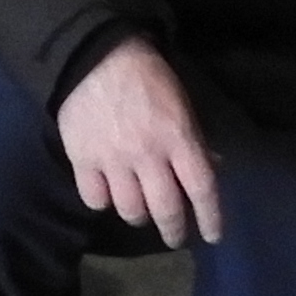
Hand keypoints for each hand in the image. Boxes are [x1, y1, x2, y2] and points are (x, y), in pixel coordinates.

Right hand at [56, 40, 228, 245]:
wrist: (96, 57)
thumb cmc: (148, 77)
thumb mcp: (182, 103)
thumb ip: (194, 139)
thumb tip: (211, 168)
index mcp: (178, 137)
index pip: (202, 188)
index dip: (211, 217)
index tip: (212, 237)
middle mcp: (148, 155)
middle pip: (166, 209)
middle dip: (174, 231)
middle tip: (176, 238)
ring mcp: (113, 161)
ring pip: (130, 210)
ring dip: (139, 216)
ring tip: (141, 210)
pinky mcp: (83, 161)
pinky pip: (95, 199)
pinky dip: (104, 202)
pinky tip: (108, 193)